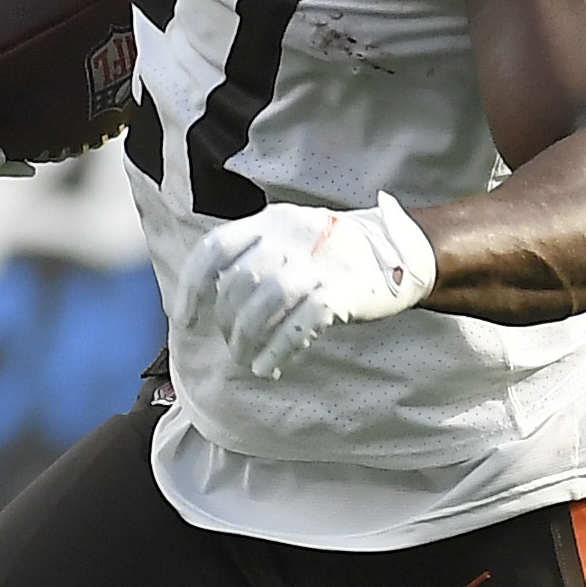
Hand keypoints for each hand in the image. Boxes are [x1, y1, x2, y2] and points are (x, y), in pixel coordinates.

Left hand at [179, 197, 438, 378]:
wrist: (400, 252)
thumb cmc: (331, 257)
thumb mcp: (290, 242)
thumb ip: (253, 262)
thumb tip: (208, 305)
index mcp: (271, 220)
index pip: (215, 249)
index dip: (192, 288)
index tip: (185, 321)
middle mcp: (291, 235)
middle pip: (239, 283)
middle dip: (226, 323)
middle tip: (232, 346)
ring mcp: (320, 261)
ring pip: (265, 304)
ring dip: (247, 340)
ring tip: (247, 360)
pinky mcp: (344, 289)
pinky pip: (301, 323)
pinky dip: (278, 348)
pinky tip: (268, 366)